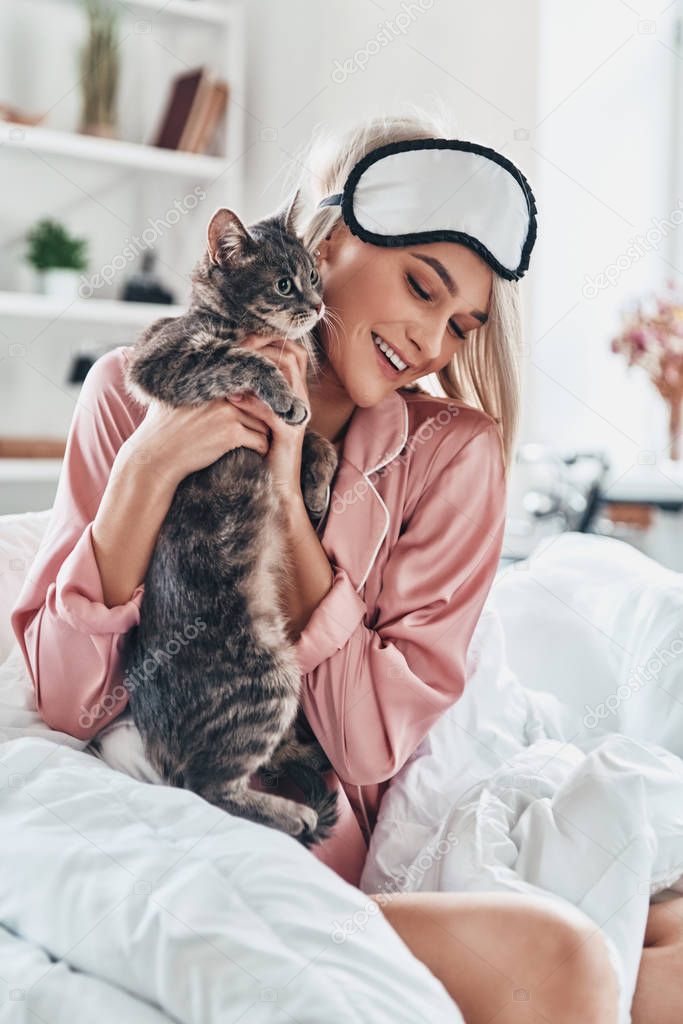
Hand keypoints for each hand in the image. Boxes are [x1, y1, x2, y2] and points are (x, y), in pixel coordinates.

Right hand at [120, 395, 270, 487]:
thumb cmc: (159, 428)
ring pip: (262, 422)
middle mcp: (221, 393)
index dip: (253, 399)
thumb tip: (181, 367)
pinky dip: (261, 448)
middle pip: (258, 403)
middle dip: (261, 418)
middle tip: (264, 429)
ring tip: (260, 441)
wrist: (154, 456)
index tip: (256, 412)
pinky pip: (260, 440)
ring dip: (263, 433)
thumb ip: (185, 382)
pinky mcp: (231, 434)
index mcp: (210, 381)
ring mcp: (227, 412)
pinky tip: (257, 453)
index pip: (247, 384)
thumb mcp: (169, 395)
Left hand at [229, 335, 309, 505]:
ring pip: (285, 377)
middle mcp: (300, 400)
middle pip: (291, 357)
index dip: (270, 339)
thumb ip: (250, 393)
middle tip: (234, 347)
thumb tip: (227, 368)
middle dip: (262, 348)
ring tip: (230, 371)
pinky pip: (272, 410)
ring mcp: (297, 416)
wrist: (277, 487)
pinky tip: (232, 400)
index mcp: (295, 393)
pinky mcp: (289, 434)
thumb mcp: (256, 416)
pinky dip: (251, 402)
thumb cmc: (262, 451)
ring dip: (256, 370)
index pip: (293, 352)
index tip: (242, 337)